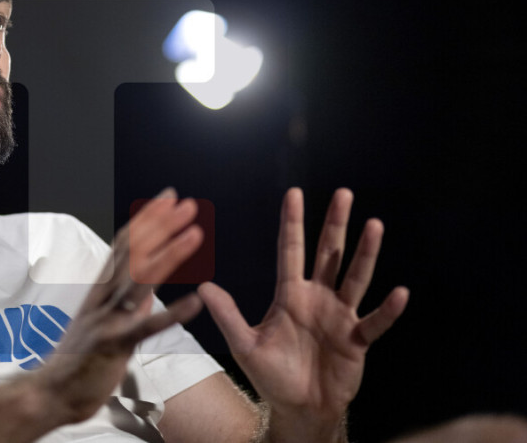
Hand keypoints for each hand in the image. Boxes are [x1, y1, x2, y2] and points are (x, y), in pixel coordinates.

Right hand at [33, 188, 204, 423]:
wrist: (51, 393)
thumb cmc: (79, 359)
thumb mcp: (104, 322)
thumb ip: (127, 302)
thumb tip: (149, 286)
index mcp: (101, 289)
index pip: (126, 245)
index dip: (148, 219)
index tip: (168, 198)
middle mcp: (103, 298)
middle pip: (134, 252)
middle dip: (161, 226)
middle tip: (186, 204)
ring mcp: (107, 319)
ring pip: (141, 280)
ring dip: (170, 254)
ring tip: (195, 234)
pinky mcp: (114, 345)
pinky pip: (146, 328)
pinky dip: (171, 314)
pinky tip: (195, 302)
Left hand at [199, 188, 408, 435]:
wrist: (298, 408)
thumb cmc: (271, 375)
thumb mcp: (245, 345)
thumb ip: (228, 315)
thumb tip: (203, 286)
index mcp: (290, 295)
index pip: (290, 251)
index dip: (292, 223)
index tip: (295, 193)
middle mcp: (317, 299)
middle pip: (329, 254)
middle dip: (335, 224)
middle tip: (343, 193)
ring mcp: (340, 317)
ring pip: (355, 278)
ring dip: (365, 254)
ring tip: (374, 226)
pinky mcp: (357, 340)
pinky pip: (375, 322)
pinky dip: (387, 310)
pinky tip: (399, 292)